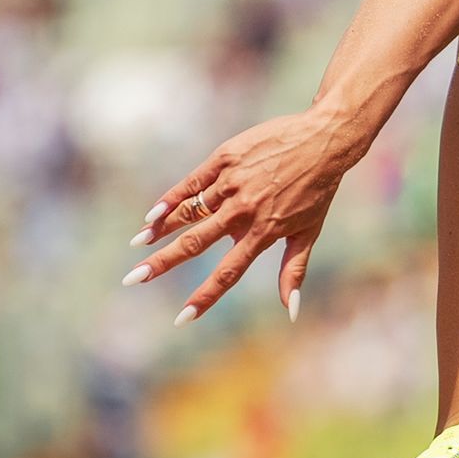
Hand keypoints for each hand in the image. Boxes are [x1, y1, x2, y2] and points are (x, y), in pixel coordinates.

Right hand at [122, 106, 353, 325]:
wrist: (325, 139)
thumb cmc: (319, 190)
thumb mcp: (309, 231)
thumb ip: (293, 271)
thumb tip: (290, 312)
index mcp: (264, 232)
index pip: (228, 273)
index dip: (204, 297)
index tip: (181, 318)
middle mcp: (244, 210)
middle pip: (196, 242)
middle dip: (162, 263)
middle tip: (132, 279)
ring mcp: (233, 183)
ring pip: (190, 211)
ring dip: (161, 229)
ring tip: (137, 244)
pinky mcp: (226, 159)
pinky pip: (193, 182)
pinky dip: (172, 197)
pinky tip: (153, 213)